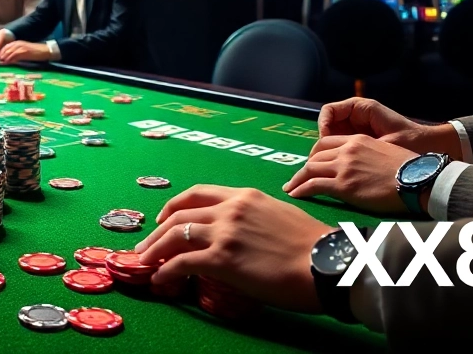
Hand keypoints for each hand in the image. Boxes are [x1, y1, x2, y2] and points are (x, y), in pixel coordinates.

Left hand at [0, 40, 50, 63]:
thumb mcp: (24, 51)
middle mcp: (19, 43)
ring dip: (5, 57)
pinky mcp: (24, 51)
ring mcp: (21, 47)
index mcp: (18, 42)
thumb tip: (10, 60)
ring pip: (10, 51)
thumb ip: (17, 54)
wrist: (44, 50)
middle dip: (2, 54)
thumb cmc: (35, 52)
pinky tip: (8, 62)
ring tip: (2, 62)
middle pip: (7, 48)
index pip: (7, 46)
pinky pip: (15, 55)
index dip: (2, 51)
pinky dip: (10, 59)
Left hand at [133, 185, 331, 313]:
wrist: (328, 265)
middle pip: (179, 213)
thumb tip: (239, 234)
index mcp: (245, 196)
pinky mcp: (222, 258)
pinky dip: (165, 271)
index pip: (198, 193)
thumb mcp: (279, 217)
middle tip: (145, 244)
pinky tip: (161, 279)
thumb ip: (253, 219)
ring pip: (175, 235)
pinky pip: (181, 262)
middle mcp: (231, 208)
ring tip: (144, 262)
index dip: (175, 205)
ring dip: (155, 249)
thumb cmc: (313, 248)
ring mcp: (225, 232)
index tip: (164, 218)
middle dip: (157, 230)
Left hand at [282, 134, 417, 213]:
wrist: (420, 180)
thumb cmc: (411, 171)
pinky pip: (314, 186)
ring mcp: (344, 167)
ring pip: (310, 170)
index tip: (311, 164)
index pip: (327, 143)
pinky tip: (295, 195)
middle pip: (315, 156)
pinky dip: (301, 190)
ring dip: (297, 180)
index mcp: (358, 140)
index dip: (316, 154)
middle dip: (305, 167)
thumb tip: (367, 168)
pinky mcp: (344, 186)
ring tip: (290, 188)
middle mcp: (347, 150)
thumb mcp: (386, 153)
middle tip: (298, 178)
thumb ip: (369, 156)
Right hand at [318, 97, 460, 156]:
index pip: (329, 111)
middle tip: (321, 160)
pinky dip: (339, 157)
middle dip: (323, 142)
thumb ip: (360, 145)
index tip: (326, 142)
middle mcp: (357, 117)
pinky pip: (342, 146)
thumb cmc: (412, 142)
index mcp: (362, 108)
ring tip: (330, 167)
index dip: (323, 126)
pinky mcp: (362, 142)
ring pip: (333, 138)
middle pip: (328, 125)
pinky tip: (343, 170)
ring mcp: (358, 130)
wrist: (432, 148)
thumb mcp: (385, 142)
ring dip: (329, 152)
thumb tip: (337, 151)